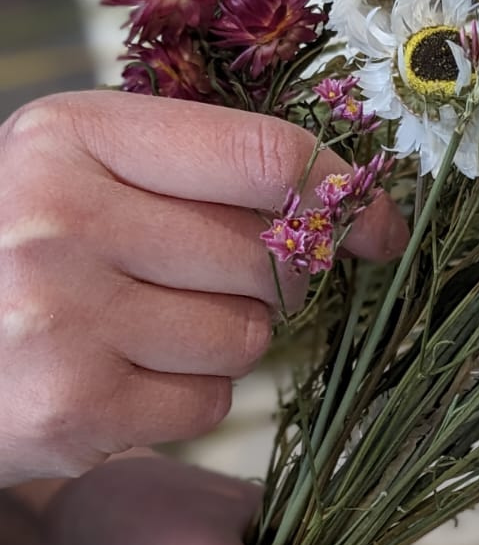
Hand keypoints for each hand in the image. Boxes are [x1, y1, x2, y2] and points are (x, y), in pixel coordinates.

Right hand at [0, 90, 407, 485]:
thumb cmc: (22, 247)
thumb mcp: (88, 172)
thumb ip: (208, 172)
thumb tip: (355, 206)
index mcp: (73, 137)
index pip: (264, 154)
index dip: (341, 192)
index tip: (377, 224)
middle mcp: (60, 218)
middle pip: (269, 258)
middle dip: (266, 281)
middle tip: (193, 281)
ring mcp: (61, 317)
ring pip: (248, 337)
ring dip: (221, 342)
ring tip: (138, 328)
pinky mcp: (73, 407)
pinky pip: (208, 404)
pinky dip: (183, 398)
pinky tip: (118, 376)